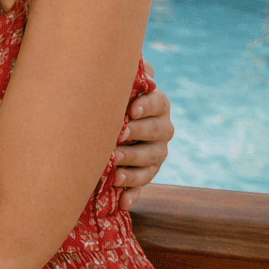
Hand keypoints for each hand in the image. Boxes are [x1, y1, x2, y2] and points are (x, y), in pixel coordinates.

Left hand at [114, 83, 172, 209]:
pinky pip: (143, 186)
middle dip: (137, 136)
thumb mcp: (119, 83)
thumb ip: (131, 73)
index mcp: (157, 104)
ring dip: (133, 166)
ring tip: (114, 171)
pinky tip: (122, 201)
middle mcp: (162, 129)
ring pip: (151, 161)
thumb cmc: (111, 96)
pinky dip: (133, 194)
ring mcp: (156, 153)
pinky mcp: (146, 174)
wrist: (106, 123)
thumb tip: (142, 67)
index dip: (146, 106)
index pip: (158, 103)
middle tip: (117, 138)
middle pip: (156, 133)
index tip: (131, 109)